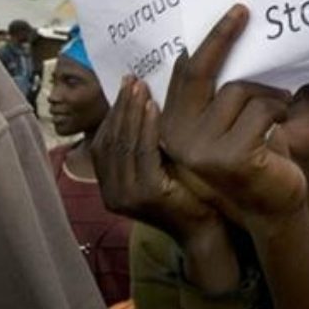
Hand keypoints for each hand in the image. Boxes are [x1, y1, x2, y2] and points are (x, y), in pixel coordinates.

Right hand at [92, 76, 223, 243]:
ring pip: (123, 143)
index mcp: (111, 185)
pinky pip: (142, 153)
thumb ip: (147, 145)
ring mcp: (126, 195)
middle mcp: (112, 192)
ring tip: (140, 86)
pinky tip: (153, 107)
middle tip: (131, 79)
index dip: (113, 112)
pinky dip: (146, 127)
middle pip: (109, 139)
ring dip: (130, 111)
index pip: (103, 141)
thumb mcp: (160, 166)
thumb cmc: (188, 194)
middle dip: (120, 106)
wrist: (205, 229)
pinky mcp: (146, 193)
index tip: (125, 86)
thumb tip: (146, 103)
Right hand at [159, 5, 307, 229]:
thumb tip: (225, 40)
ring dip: (270, 92)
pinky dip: (279, 110)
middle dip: (222, 36)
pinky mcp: (230, 156)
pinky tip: (281, 125)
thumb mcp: (233, 120)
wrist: (274, 206)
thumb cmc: (258, 156)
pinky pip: (263, 109)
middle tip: (242, 11)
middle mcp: (177, 137)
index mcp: (173, 126)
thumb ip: (221, 92)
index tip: (228, 14)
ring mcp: (200, 148)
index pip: (185, 74)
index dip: (206, 42)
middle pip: (200, 71)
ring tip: (279, 108)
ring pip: (241, 89)